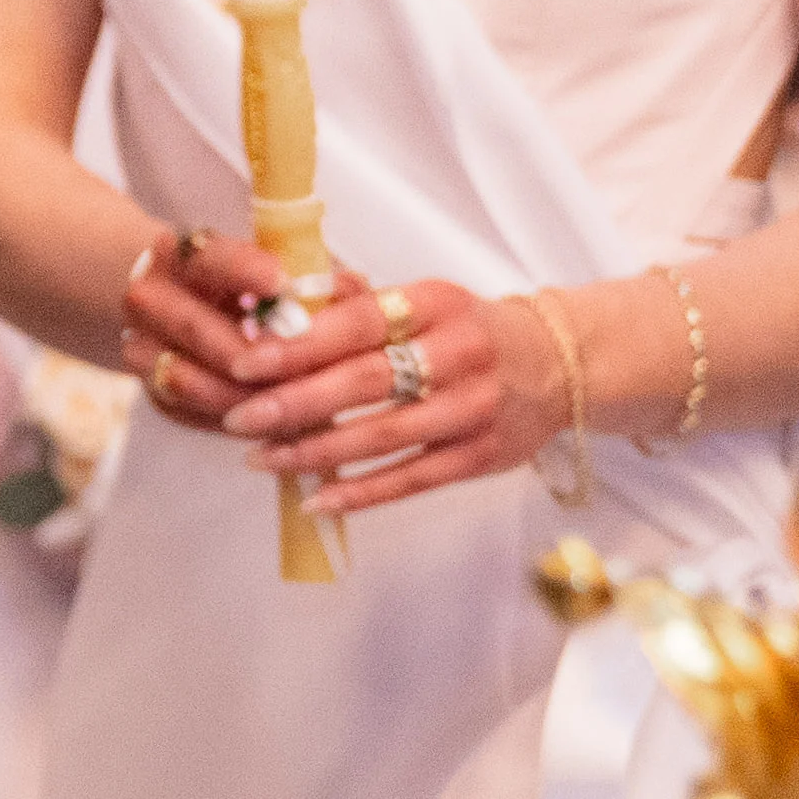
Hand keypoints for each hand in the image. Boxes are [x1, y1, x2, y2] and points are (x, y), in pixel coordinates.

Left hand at [131, 235, 544, 523]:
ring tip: (261, 458)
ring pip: (383, 436)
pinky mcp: (481, 456)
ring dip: (315, 451)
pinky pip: (412, 479)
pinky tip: (315, 499)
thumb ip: (354, 304)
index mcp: (436, 304)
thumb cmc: (466, 330)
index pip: (358, 323)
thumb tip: (276, 306)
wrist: (560, 365)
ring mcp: (473, 409)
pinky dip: (361, 493)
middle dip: (294, 402)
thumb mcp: (422, 300)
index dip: (298, 344)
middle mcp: (458, 354)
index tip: (245, 362)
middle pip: (365, 382)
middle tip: (238, 417)